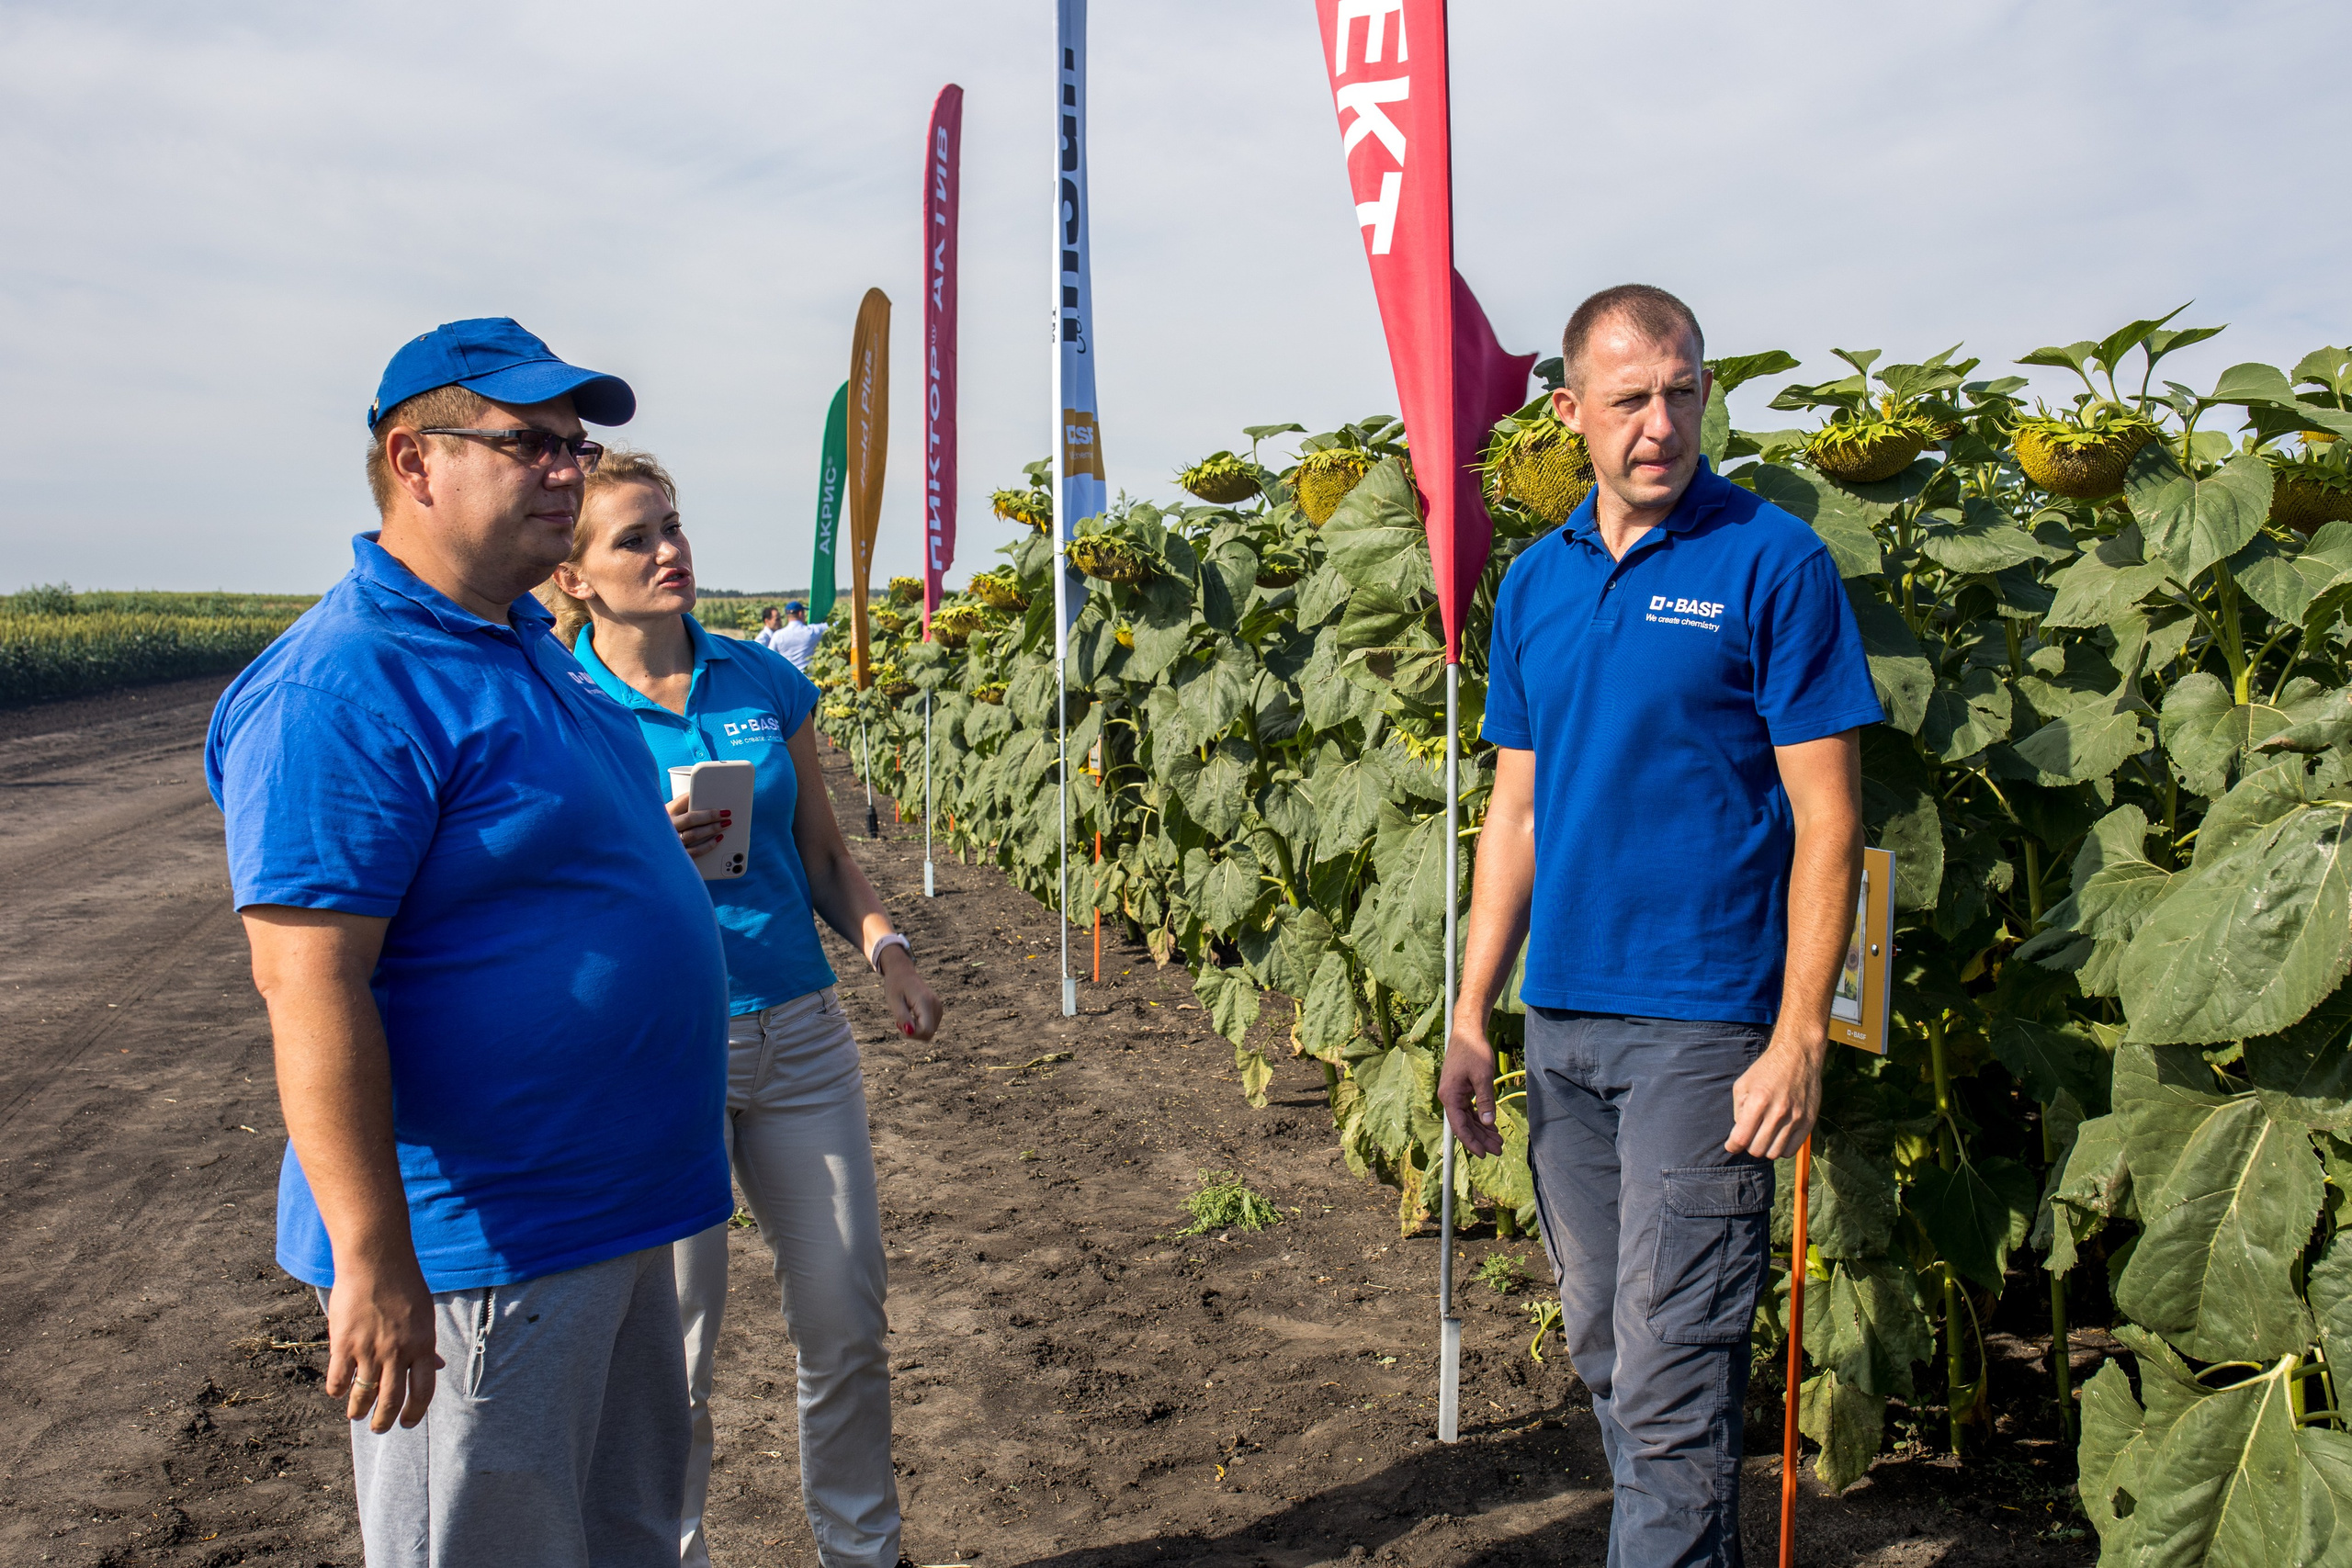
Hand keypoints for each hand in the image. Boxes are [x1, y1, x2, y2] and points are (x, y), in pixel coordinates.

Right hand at [325, 1250, 442, 1433]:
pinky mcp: (343, 1344)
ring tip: (357, 1415)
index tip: (408, 1423)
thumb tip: (437, 1367)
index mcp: (422, 1345)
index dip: (415, 1412)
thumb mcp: (425, 1315)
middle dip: (385, 1420)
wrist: (375, 1261)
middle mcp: (397, 1352)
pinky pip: (339, 1380)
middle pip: (392, 1400)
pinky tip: (339, 1392)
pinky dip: (338, 1391)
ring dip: (359, 1411)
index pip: (423, 1391)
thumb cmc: (404, 1285)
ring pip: (363, 1395)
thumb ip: (427, 1344)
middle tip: (379, 1428)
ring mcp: (369, 1350)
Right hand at [667, 792, 727, 860]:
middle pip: (691, 819)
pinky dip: (708, 845)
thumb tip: (706, 799)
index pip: (684, 802)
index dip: (700, 801)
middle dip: (710, 816)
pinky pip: (695, 851)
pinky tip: (718, 839)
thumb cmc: (668, 826)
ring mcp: (671, 841)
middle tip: (726, 814)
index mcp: (666, 812)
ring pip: (693, 835)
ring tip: (725, 824)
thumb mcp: (672, 812)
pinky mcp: (677, 855)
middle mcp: (667, 826)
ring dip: (712, 829)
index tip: (717, 804)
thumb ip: (686, 806)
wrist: (653, 846)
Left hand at [877, 947, 942, 1040]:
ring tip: (905, 1016)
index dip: (913, 1034)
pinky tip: (911, 1015)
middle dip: (913, 1033)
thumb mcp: (894, 1002)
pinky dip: (920, 1026)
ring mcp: (938, 1007)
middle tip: (900, 1022)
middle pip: (929, 1033)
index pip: (926, 1031)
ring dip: (916, 1030)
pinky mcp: (938, 1009)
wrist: (902, 972)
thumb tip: (910, 1032)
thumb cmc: (895, 985)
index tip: (900, 1025)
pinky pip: (930, 1026)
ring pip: (930, 1032)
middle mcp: (936, 1005)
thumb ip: (902, 1018)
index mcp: (925, 1002)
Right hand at [1437, 1025, 1503, 1157]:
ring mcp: (1455, 1094)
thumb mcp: (1482, 1076)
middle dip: (1481, 1139)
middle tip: (1498, 1150)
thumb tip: (1488, 1122)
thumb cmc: (1473, 1051)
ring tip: (1498, 1141)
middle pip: (1465, 1125)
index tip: (1484, 1154)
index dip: (1472, 1142)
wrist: (1468, 1032)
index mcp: (1450, 1096)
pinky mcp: (1461, 1090)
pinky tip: (1491, 1126)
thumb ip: (1486, 1100)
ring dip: (1482, 1130)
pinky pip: (1470, 1110)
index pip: (1460, 1126)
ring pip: (1468, 1119)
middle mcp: (1449, 1097)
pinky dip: (1481, 1118)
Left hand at [1725, 1035, 1823, 1159]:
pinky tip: (1777, 1137)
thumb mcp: (1743, 1085)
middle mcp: (1778, 1112)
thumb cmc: (1766, 1070)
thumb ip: (1738, 1111)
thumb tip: (1739, 1135)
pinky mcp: (1809, 1122)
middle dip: (1748, 1146)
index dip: (1733, 1146)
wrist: (1798, 1055)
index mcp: (1758, 1101)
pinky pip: (1791, 1150)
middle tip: (1749, 1136)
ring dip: (1765, 1148)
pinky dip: (1781, 1148)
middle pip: (1757, 1149)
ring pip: (1774, 1153)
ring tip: (1763, 1136)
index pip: (1742, 1138)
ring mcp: (1796, 1118)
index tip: (1732, 1145)